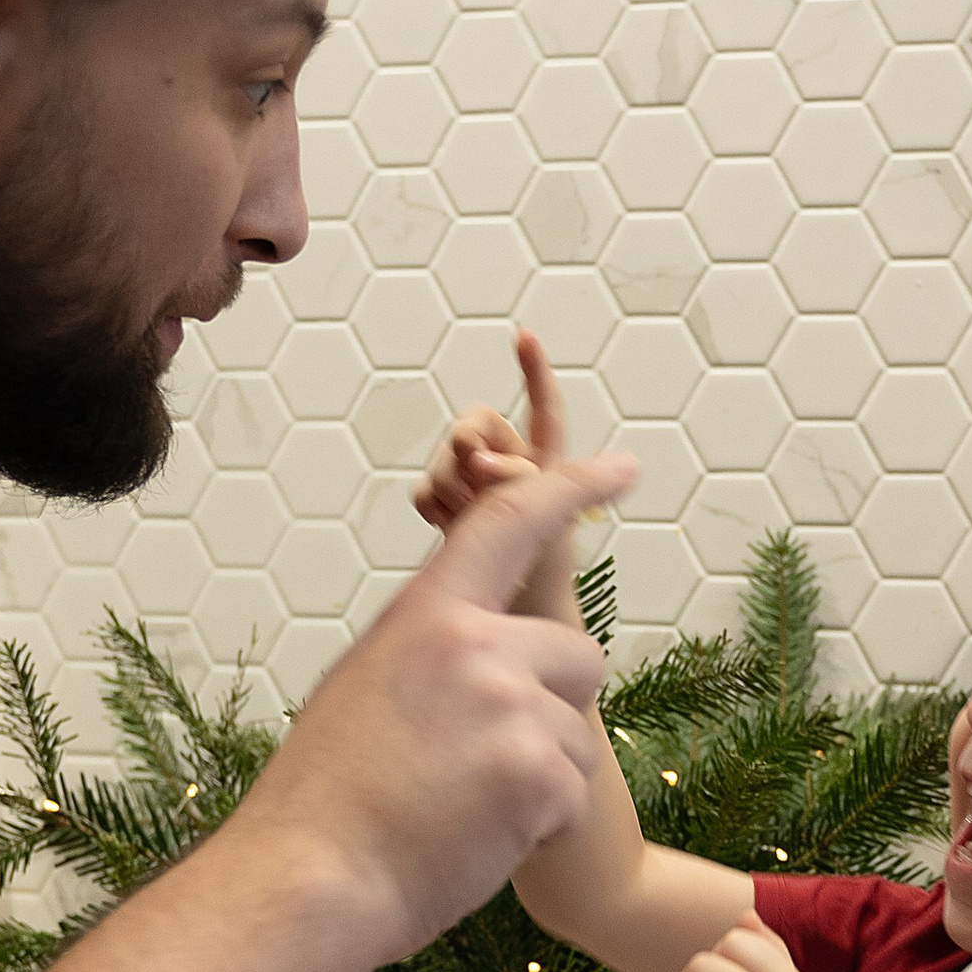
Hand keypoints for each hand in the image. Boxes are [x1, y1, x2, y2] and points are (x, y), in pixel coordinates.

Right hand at [245, 446, 636, 961]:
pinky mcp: (540, 774)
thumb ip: (431, 649)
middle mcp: (476, 647)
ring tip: (463, 807)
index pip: (510, 524)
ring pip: (578, 733)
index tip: (621, 469)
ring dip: (542, 775)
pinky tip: (475, 838)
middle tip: (485, 763)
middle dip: (554, 707)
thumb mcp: (366, 684)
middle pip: (577, 656)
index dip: (572, 488)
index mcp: (427, 615)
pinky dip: (538, 826)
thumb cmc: (327, 798)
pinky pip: (572, 794)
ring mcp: (512, 707)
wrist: (313, 878)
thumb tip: (476, 639)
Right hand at [414, 329, 585, 626]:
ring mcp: (476, 492)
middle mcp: (508, 471)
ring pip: (447, 461)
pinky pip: (427, 491)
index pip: (543, 412)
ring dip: (454, 487)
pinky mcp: (449, 513)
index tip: (525, 336)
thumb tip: (482, 457)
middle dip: (470, 448)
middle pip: (475, 429)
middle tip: (481, 478)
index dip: (535, 372)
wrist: (507, 634)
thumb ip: (516, 482)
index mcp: (544, 467)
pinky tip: (449, 531)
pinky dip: (436, 507)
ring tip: (469, 524)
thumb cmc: (541, 590)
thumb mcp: (544, 528)